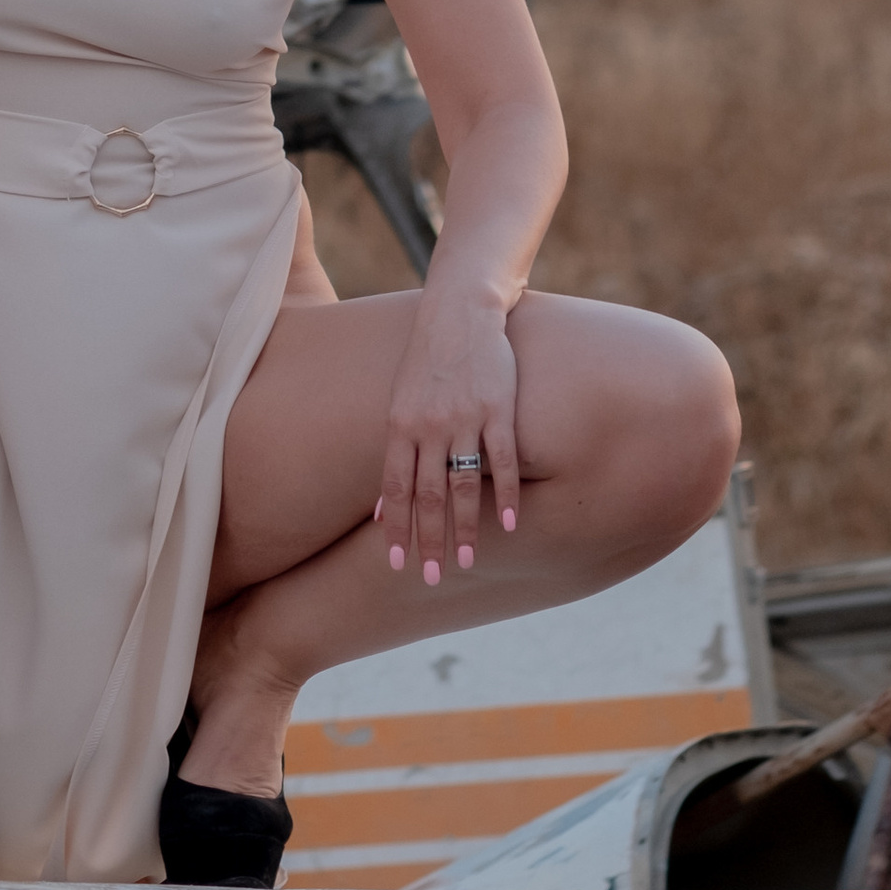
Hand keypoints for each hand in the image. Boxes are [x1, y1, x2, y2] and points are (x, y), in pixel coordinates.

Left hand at [375, 287, 521, 585]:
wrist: (460, 312)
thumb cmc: (427, 363)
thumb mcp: (399, 404)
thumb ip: (394, 455)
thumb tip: (381, 508)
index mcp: (400, 426)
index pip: (394, 489)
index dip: (396, 528)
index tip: (396, 564)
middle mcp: (429, 426)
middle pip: (427, 494)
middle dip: (427, 539)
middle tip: (430, 577)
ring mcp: (465, 418)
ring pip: (463, 484)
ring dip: (464, 527)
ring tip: (465, 561)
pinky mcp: (498, 409)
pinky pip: (502, 460)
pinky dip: (505, 494)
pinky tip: (510, 524)